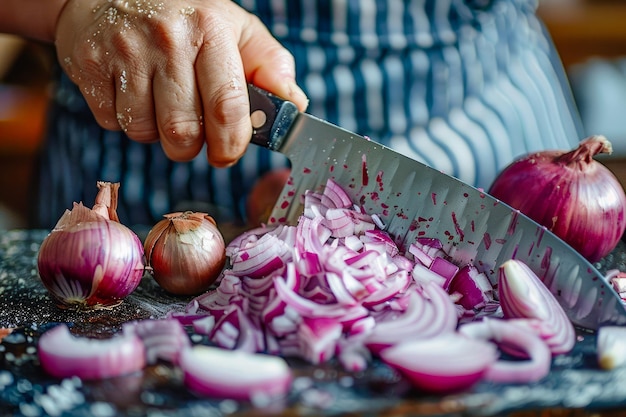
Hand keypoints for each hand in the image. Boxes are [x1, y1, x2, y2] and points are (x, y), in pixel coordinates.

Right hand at [54, 0, 307, 166]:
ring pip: (144, 132)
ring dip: (156, 133)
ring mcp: (125, 51)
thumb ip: (270, 67)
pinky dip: (125, 120)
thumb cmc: (186, 18)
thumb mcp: (236, 29)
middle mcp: (168, 39)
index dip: (231, 144)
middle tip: (192, 134)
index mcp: (212, 31)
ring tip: (160, 104)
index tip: (228, 154)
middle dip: (190, 148)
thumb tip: (294, 107)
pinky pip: (112, 122)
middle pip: (182, 132)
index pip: (227, 107)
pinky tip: (131, 93)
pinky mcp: (89, 64)